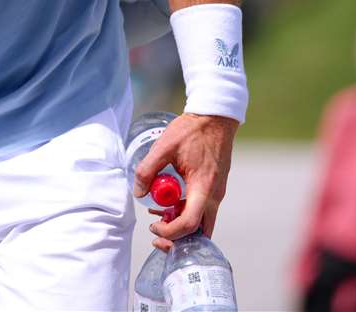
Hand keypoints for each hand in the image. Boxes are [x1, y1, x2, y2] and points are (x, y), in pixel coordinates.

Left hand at [134, 112, 235, 250]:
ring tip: (159, 216)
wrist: (215, 117)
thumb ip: (148, 169)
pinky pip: (203, 210)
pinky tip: (170, 203)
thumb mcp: (164, 146)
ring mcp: (217, 193)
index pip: (189, 224)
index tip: (153, 225)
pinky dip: (187, 213)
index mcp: (204, 188)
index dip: (170, 231)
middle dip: (178, 238)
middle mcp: (214, 196)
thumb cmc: (193, 130)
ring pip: (202, 223)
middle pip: (200, 232)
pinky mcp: (215, 188)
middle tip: (157, 229)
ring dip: (181, 225)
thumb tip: (138, 191)